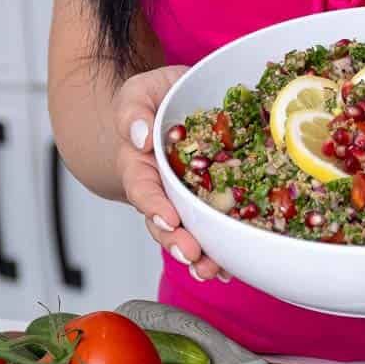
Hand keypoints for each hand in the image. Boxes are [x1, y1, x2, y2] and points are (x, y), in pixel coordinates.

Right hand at [114, 66, 230, 283]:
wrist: (176, 102)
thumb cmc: (155, 98)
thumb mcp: (138, 93)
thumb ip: (133, 111)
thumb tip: (140, 137)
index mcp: (140, 164)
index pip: (142, 188)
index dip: (153, 206)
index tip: (169, 218)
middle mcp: (161, 189)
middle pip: (163, 222)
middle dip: (176, 242)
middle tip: (192, 255)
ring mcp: (185, 199)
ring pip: (188, 233)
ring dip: (200, 256)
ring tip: (213, 270)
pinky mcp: (210, 200)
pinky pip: (215, 226)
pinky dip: (222, 248)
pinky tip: (231, 264)